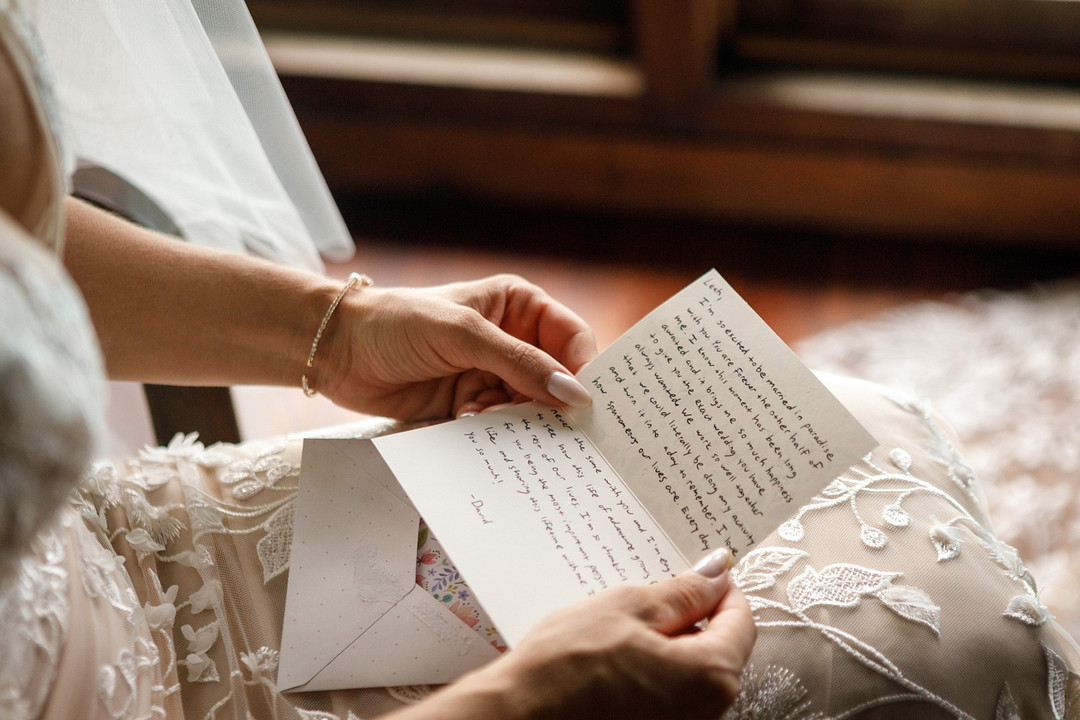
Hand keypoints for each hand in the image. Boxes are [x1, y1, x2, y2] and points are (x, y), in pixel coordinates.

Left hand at [315, 274, 597, 419]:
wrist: (336, 350)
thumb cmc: (398, 322)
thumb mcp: (464, 334)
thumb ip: (521, 364)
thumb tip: (574, 396)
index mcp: (519, 306)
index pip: (572, 339)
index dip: (583, 369)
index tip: (586, 405)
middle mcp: (512, 340)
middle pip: (555, 379)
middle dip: (551, 402)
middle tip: (550, 428)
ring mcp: (491, 374)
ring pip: (529, 407)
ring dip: (516, 418)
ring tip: (485, 413)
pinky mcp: (470, 403)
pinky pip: (500, 424)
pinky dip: (493, 429)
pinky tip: (469, 420)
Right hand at [407, 549, 754, 719]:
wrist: (521, 715)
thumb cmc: (569, 663)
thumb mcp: (629, 607)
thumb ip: (683, 591)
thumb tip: (717, 572)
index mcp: (712, 676)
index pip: (741, 619)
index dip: (717, 588)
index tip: (693, 574)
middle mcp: (707, 712)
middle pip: (717, 648)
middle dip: (688, 618)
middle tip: (644, 599)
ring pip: (689, 671)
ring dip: (666, 644)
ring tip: (620, 630)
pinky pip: (667, 693)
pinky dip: (649, 671)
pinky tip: (612, 659)